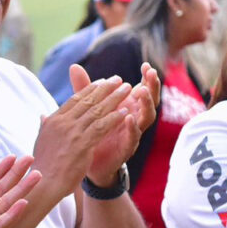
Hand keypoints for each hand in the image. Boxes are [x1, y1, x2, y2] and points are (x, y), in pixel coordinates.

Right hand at [32, 71, 132, 193]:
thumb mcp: (42, 140)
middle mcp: (63, 122)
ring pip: (97, 110)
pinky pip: (102, 127)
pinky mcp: (83, 144)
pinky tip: (125, 111)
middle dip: (106, 88)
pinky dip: (114, 117)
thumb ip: (46, 126)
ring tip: (127, 89)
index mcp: (54, 120)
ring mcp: (73, 133)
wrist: (44, 183)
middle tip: (119, 79)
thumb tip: (44, 116)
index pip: (75, 99)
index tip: (103, 81)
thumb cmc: (44, 165)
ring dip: (114, 98)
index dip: (91, 89)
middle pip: (88, 100)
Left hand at [73, 62, 158, 185]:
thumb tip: (74, 65)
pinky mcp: (126, 148)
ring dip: (146, 103)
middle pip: (150, 100)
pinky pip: (133, 137)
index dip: (147, 78)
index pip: (143, 88)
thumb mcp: (88, 107)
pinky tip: (128, 117)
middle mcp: (134, 118)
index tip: (146, 65)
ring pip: (147, 117)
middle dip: (152, 86)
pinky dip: (132, 127)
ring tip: (141, 91)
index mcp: (128, 106)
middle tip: (151, 73)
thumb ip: (84, 87)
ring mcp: (132, 133)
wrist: (86, 162)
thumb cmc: (92, 131)